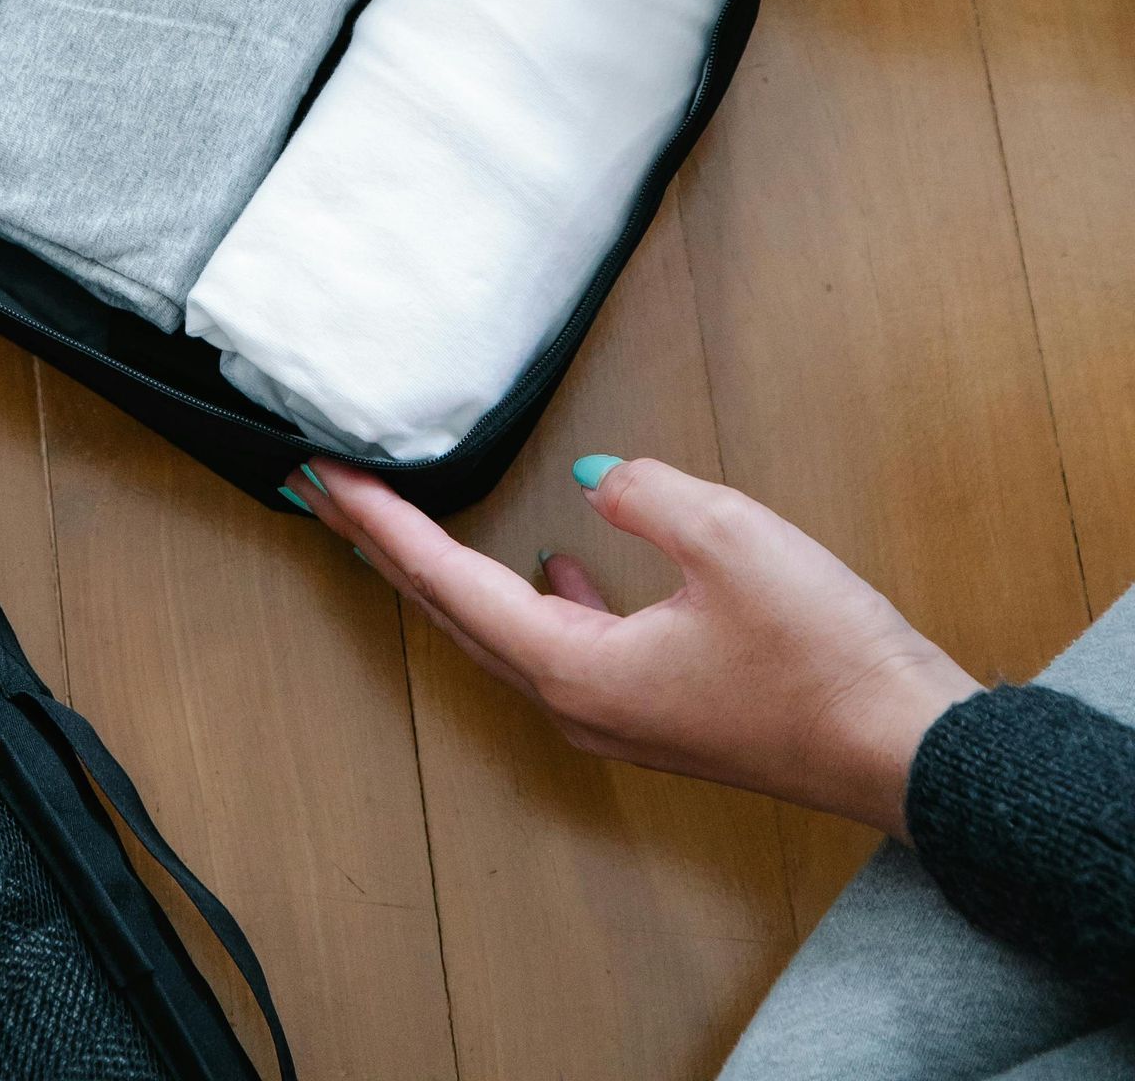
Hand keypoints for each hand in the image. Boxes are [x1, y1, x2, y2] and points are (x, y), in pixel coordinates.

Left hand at [296, 452, 979, 835]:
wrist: (907, 750)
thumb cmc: (825, 657)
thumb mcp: (731, 538)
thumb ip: (645, 494)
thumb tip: (597, 482)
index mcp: (575, 668)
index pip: (446, 582)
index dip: (379, 523)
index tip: (321, 477)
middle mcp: (577, 704)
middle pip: (452, 615)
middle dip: (382, 550)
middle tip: (322, 492)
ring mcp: (616, 717)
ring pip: (500, 635)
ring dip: (444, 577)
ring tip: (397, 525)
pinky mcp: (656, 712)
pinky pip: (559, 649)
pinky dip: (523, 601)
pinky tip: (548, 568)